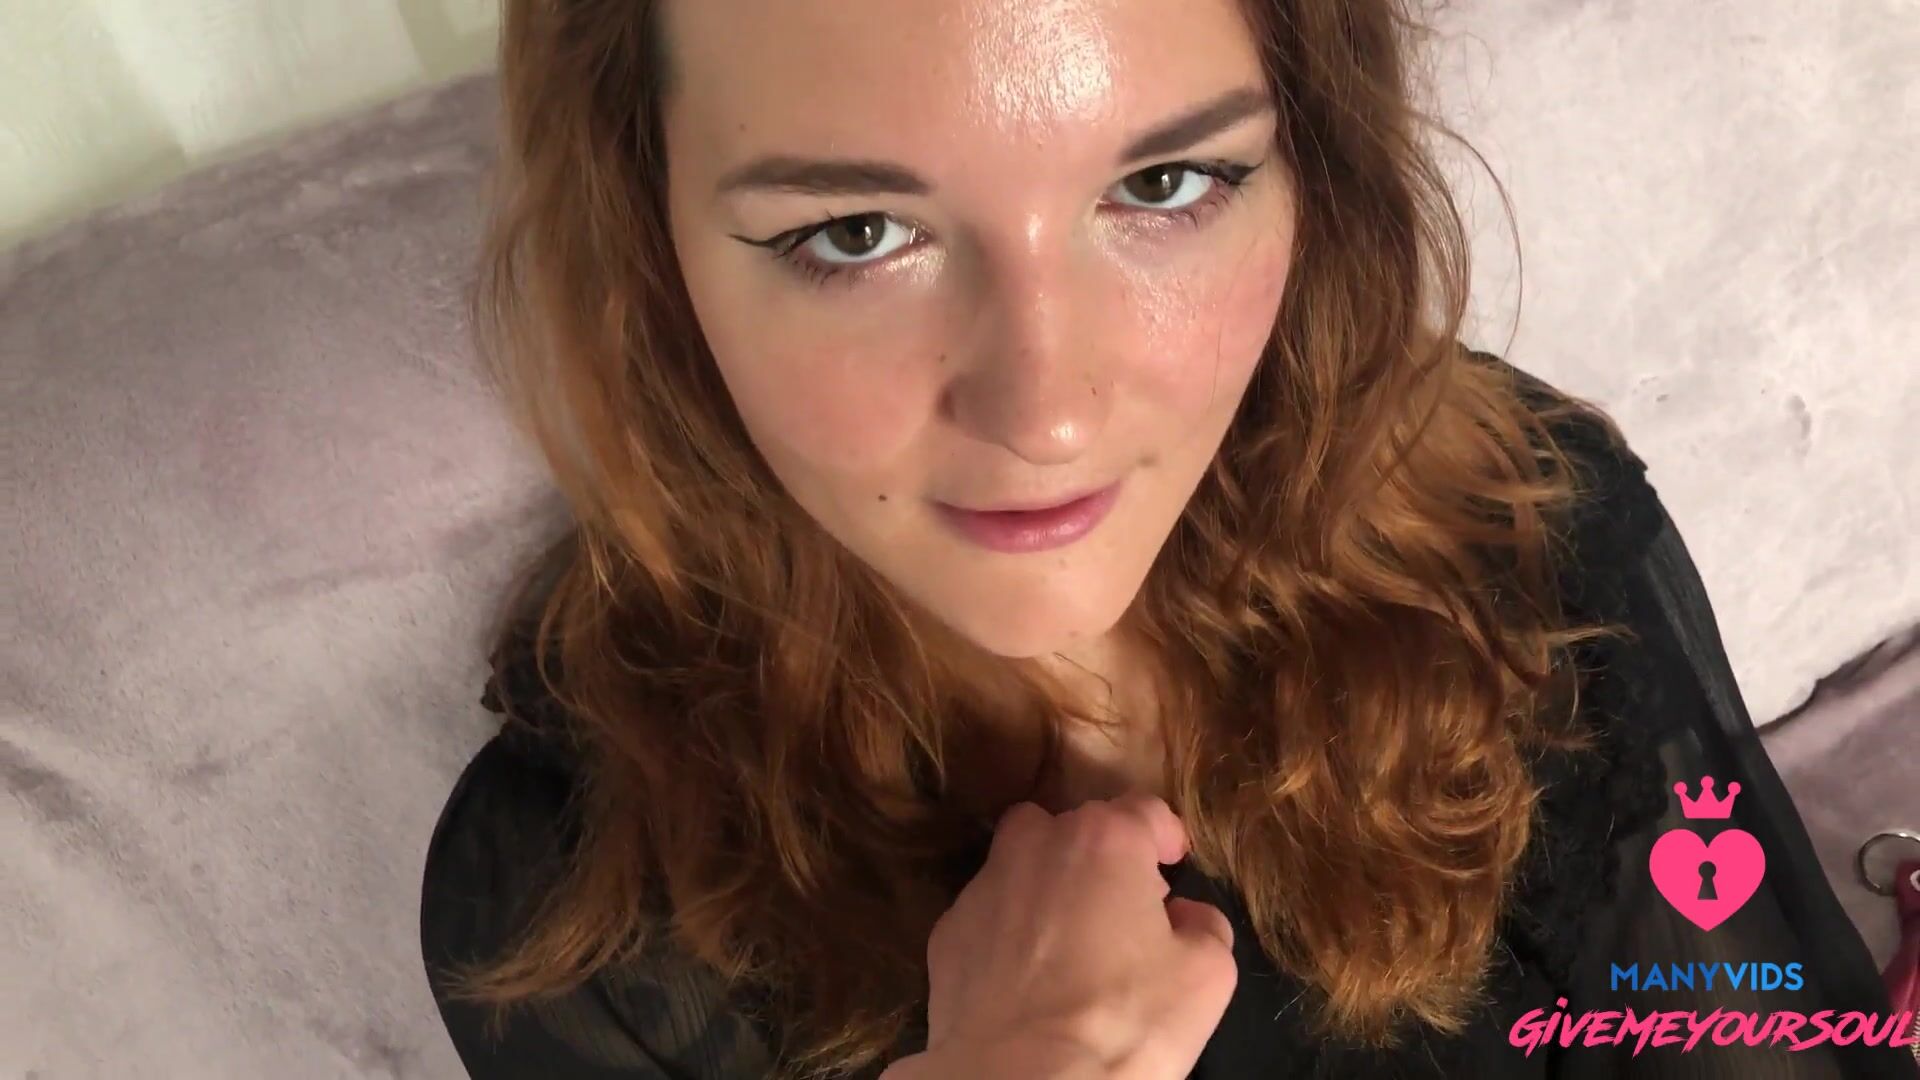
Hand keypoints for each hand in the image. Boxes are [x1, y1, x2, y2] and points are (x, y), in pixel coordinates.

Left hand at [892, 793, 1237, 1079]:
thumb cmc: (1124, 1021)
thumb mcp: (1207, 975)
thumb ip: (1204, 925)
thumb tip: (1182, 916)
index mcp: (1105, 839)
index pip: (1145, 811)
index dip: (1166, 837)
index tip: (1174, 864)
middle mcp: (1036, 845)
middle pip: (1077, 827)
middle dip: (1104, 855)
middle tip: (1125, 907)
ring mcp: (983, 887)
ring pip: (1022, 862)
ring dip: (1048, 883)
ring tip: (1069, 937)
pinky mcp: (947, 932)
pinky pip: (989, 913)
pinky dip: (1009, 928)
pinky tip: (1025, 975)